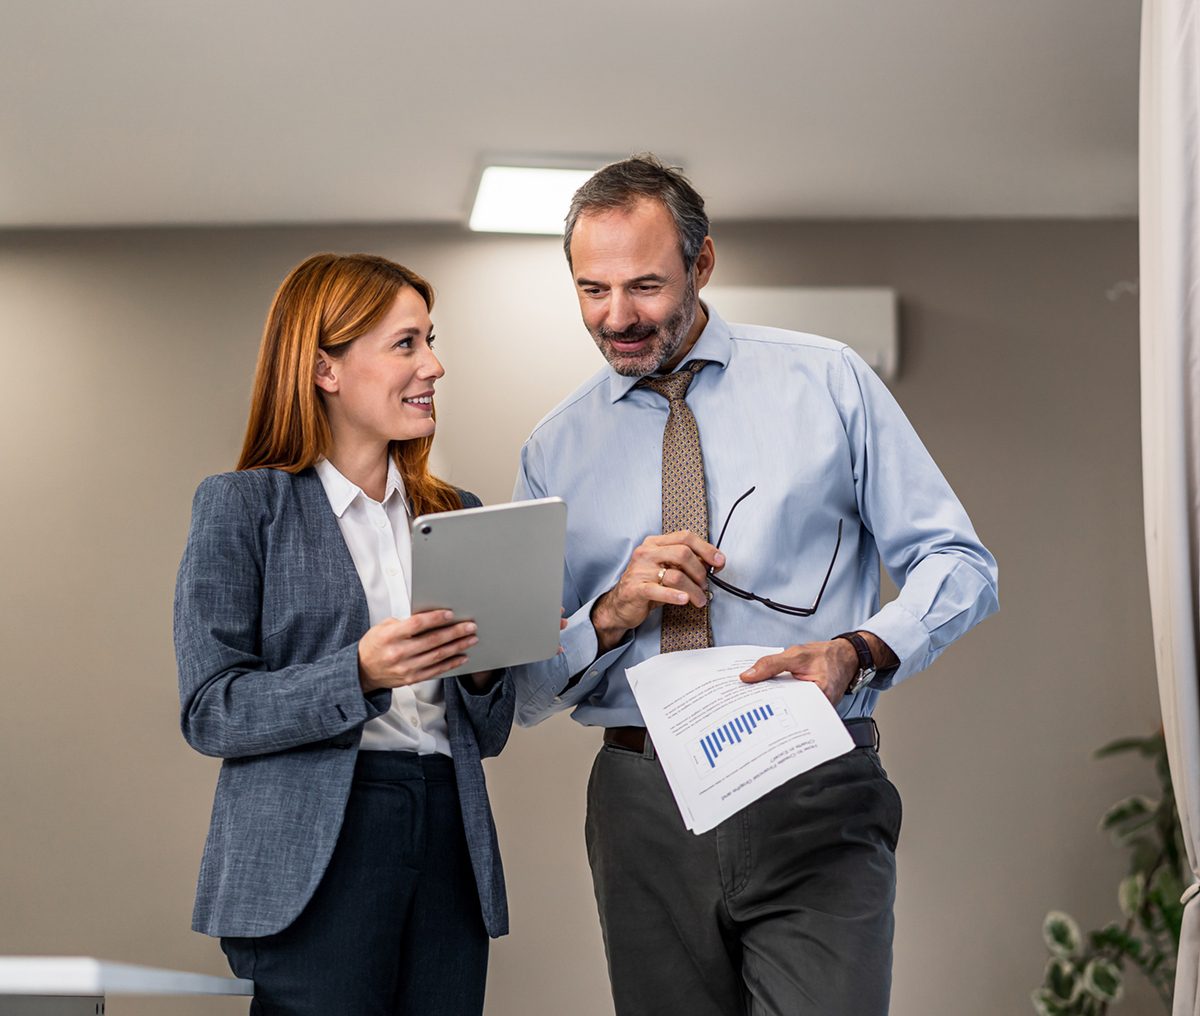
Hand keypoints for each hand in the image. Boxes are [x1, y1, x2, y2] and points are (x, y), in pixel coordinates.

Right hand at [358, 610, 477, 692]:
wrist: (362, 671)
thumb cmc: (374, 645)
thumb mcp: (383, 627)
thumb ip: (405, 622)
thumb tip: (431, 617)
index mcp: (390, 636)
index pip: (416, 624)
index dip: (435, 618)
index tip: (451, 614)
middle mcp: (398, 653)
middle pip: (432, 640)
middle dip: (455, 632)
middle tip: (470, 626)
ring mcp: (406, 668)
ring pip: (438, 656)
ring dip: (457, 646)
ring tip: (471, 639)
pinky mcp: (412, 678)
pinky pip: (436, 671)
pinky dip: (451, 663)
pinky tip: (462, 656)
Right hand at [591, 531, 724, 653]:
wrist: (620, 604)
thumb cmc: (646, 585)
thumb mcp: (666, 569)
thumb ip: (685, 563)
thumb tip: (711, 564)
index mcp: (655, 543)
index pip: (685, 537)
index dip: (706, 549)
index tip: (719, 561)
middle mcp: (646, 553)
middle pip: (683, 553)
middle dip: (700, 571)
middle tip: (704, 584)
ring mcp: (640, 570)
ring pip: (676, 575)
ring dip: (694, 589)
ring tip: (699, 599)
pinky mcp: (636, 589)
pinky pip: (659, 590)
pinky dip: (675, 595)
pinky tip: (684, 599)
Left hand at [739, 639, 859, 706]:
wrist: (844, 656)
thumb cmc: (826, 656)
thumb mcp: (796, 654)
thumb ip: (772, 664)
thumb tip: (748, 676)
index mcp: (818, 696)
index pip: (785, 707)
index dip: (763, 706)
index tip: (744, 702)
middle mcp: (817, 709)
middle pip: (785, 712)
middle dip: (764, 708)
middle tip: (743, 705)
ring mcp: (813, 710)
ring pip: (786, 710)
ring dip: (771, 704)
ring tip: (753, 702)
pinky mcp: (809, 707)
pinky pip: (790, 705)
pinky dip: (779, 700)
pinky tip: (767, 697)